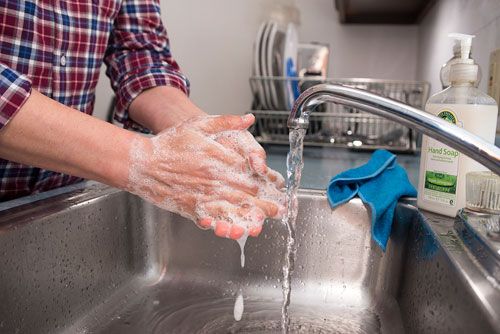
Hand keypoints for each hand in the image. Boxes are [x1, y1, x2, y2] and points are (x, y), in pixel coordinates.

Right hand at [126, 114, 284, 238]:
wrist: (142, 163)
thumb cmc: (169, 144)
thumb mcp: (198, 125)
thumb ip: (226, 122)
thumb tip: (249, 119)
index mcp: (219, 158)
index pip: (250, 172)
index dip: (266, 181)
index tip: (278, 187)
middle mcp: (214, 178)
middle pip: (247, 193)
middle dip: (265, 203)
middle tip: (280, 210)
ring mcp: (203, 195)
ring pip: (234, 209)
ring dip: (252, 217)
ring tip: (265, 223)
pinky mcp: (192, 208)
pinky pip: (214, 219)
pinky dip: (227, 225)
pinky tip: (237, 230)